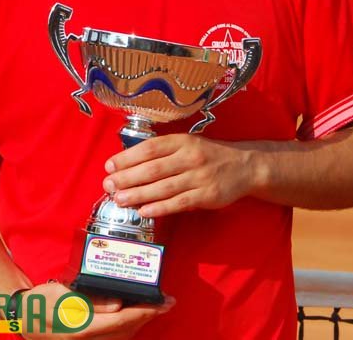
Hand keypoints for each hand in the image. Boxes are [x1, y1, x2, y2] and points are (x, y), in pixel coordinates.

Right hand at [18, 281, 172, 339]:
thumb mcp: (62, 295)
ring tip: (153, 307)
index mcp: (82, 328)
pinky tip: (132, 318)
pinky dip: (127, 329)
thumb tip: (118, 304)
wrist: (23, 319)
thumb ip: (90, 300)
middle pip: (127, 331)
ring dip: (140, 322)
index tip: (165, 303)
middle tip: (166, 302)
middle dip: (148, 316)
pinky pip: (113, 339)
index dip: (147, 311)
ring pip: (123, 337)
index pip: (123, 320)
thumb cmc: (40, 303)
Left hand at [102, 134, 260, 217]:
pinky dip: (160, 207)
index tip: (110, 166)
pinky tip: (144, 211)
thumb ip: (163, 152)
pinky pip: (179, 203)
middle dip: (127, 178)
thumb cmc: (208, 155)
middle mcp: (189, 156)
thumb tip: (129, 163)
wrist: (244, 166)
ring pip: (163, 187)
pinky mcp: (207, 195)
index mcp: (181, 141)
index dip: (127, 157)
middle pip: (152, 169)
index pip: (149, 148)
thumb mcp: (187, 144)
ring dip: (138, 194)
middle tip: (108, 185)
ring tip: (119, 199)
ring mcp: (199, 176)